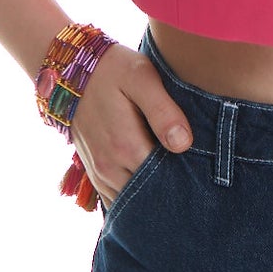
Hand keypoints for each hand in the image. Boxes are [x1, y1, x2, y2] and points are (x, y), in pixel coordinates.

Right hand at [68, 44, 193, 208]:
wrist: (70, 71)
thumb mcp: (142, 78)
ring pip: (133, 201)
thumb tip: (183, 144)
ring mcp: (99, 173)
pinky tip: (152, 181)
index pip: (166, 179)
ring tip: (174, 176)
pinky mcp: (94, 172)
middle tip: (193, 174)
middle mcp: (110, 167)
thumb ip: (163, 111)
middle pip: (150, 194)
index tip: (202, 165)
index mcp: (126, 146)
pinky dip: (135, 195)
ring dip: (153, 193)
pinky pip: (117, 198)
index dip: (187, 175)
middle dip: (172, 188)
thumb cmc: (112, 70)